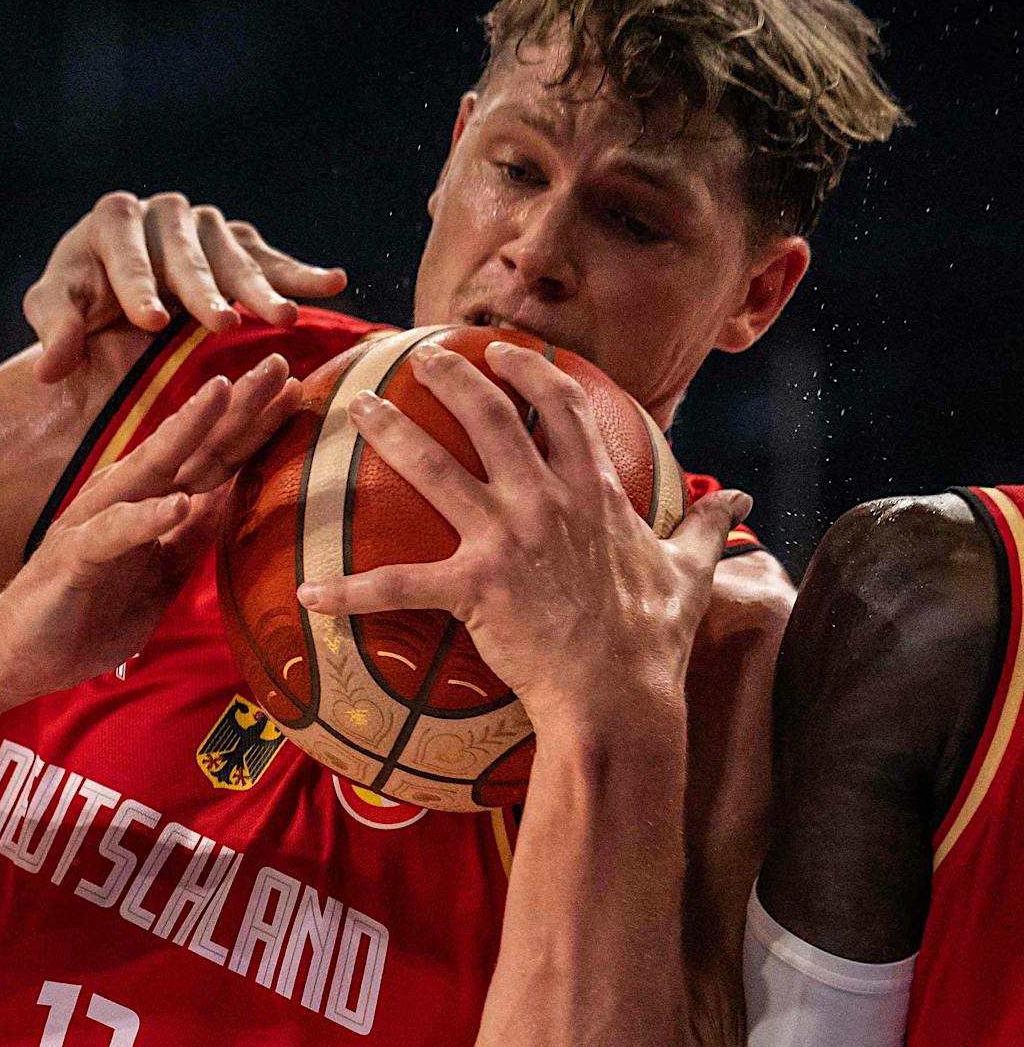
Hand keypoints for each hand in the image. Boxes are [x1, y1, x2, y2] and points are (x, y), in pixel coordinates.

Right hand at [0, 355, 298, 718]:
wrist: (16, 654)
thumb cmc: (88, 613)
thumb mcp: (158, 575)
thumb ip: (192, 537)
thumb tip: (233, 499)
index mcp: (149, 504)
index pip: (211, 459)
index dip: (252, 426)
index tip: (297, 390)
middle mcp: (124, 499)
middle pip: (189, 447)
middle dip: (233, 405)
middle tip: (278, 363)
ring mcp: (96, 523)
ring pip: (149, 468)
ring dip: (187, 431)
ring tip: (223, 394)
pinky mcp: (74, 557)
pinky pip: (113, 533)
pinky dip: (146, 518)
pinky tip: (179, 503)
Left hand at [24, 191, 345, 381]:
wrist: (111, 284)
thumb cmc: (80, 298)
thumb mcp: (56, 310)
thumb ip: (55, 332)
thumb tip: (51, 371)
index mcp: (114, 219)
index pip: (128, 255)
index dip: (137, 288)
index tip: (150, 323)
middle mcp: (165, 211)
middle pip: (188, 255)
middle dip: (205, 292)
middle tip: (222, 325)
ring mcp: (207, 224)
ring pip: (235, 257)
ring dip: (260, 290)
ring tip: (283, 319)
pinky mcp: (238, 241)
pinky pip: (271, 258)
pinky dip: (300, 273)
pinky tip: (335, 284)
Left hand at [295, 341, 750, 732]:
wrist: (619, 694)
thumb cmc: (651, 640)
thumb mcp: (688, 573)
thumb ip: (705, 528)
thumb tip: (739, 499)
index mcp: (593, 493)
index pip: (562, 409)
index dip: (530, 373)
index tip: (504, 352)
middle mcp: (546, 502)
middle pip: (492, 419)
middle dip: (453, 377)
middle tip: (418, 355)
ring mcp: (506, 540)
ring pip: (436, 470)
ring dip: (393, 434)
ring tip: (358, 408)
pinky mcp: (472, 589)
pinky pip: (396, 585)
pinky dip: (348, 591)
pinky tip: (308, 590)